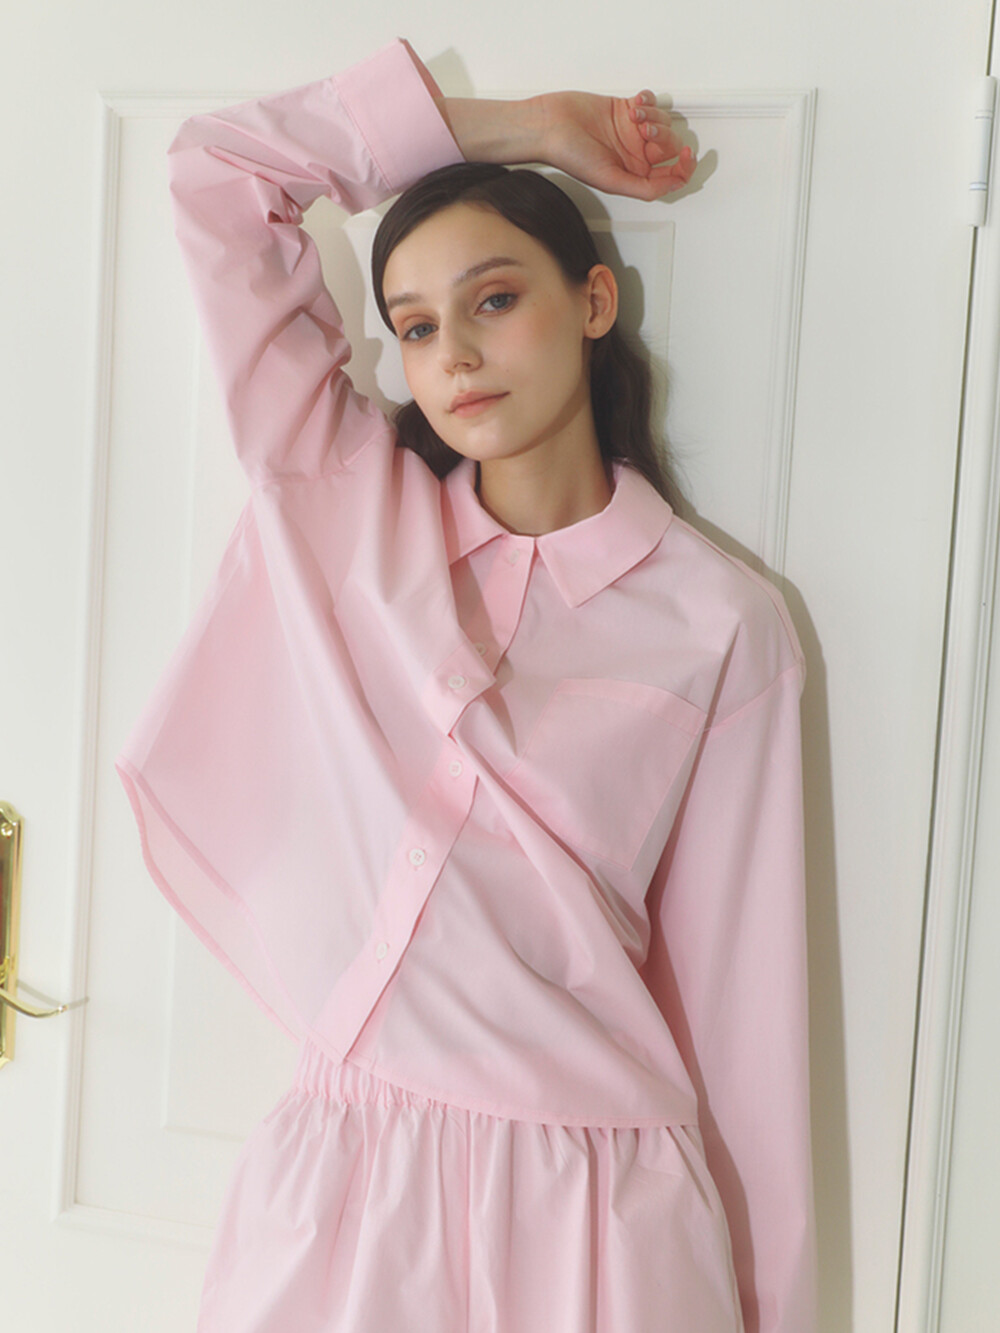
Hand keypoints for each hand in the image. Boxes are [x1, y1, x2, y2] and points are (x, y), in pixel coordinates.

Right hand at [535, 89, 694, 199]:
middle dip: (662, 135)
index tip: (687, 154)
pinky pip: (650, 101)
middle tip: (644, 130)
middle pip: (669, 145)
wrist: (550, 125)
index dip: (685, 167)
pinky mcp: (625, 109)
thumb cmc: (570, 156)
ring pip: (663, 120)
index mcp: (634, 175)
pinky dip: (648, 100)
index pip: (670, 176)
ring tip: (634, 115)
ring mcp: (631, 131)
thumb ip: (643, 188)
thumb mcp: (611, 181)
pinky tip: (635, 104)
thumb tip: (671, 187)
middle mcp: (634, 154)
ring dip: (653, 114)